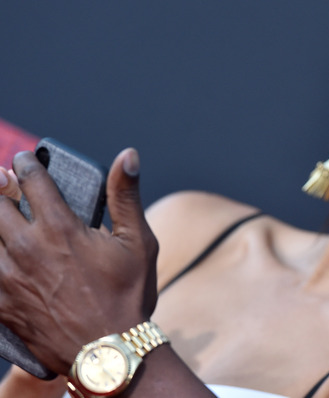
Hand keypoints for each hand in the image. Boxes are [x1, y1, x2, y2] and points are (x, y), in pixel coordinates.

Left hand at [0, 148, 158, 374]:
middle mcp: (27, 248)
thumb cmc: (128, 295)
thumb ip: (125, 195)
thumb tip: (127, 155)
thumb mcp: (138, 242)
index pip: (31, 180)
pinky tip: (3, 258)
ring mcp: (9, 277)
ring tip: (2, 217)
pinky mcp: (1, 303)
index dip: (26, 164)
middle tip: (2, 182)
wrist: (109, 351)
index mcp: (60, 228)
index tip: (25, 160)